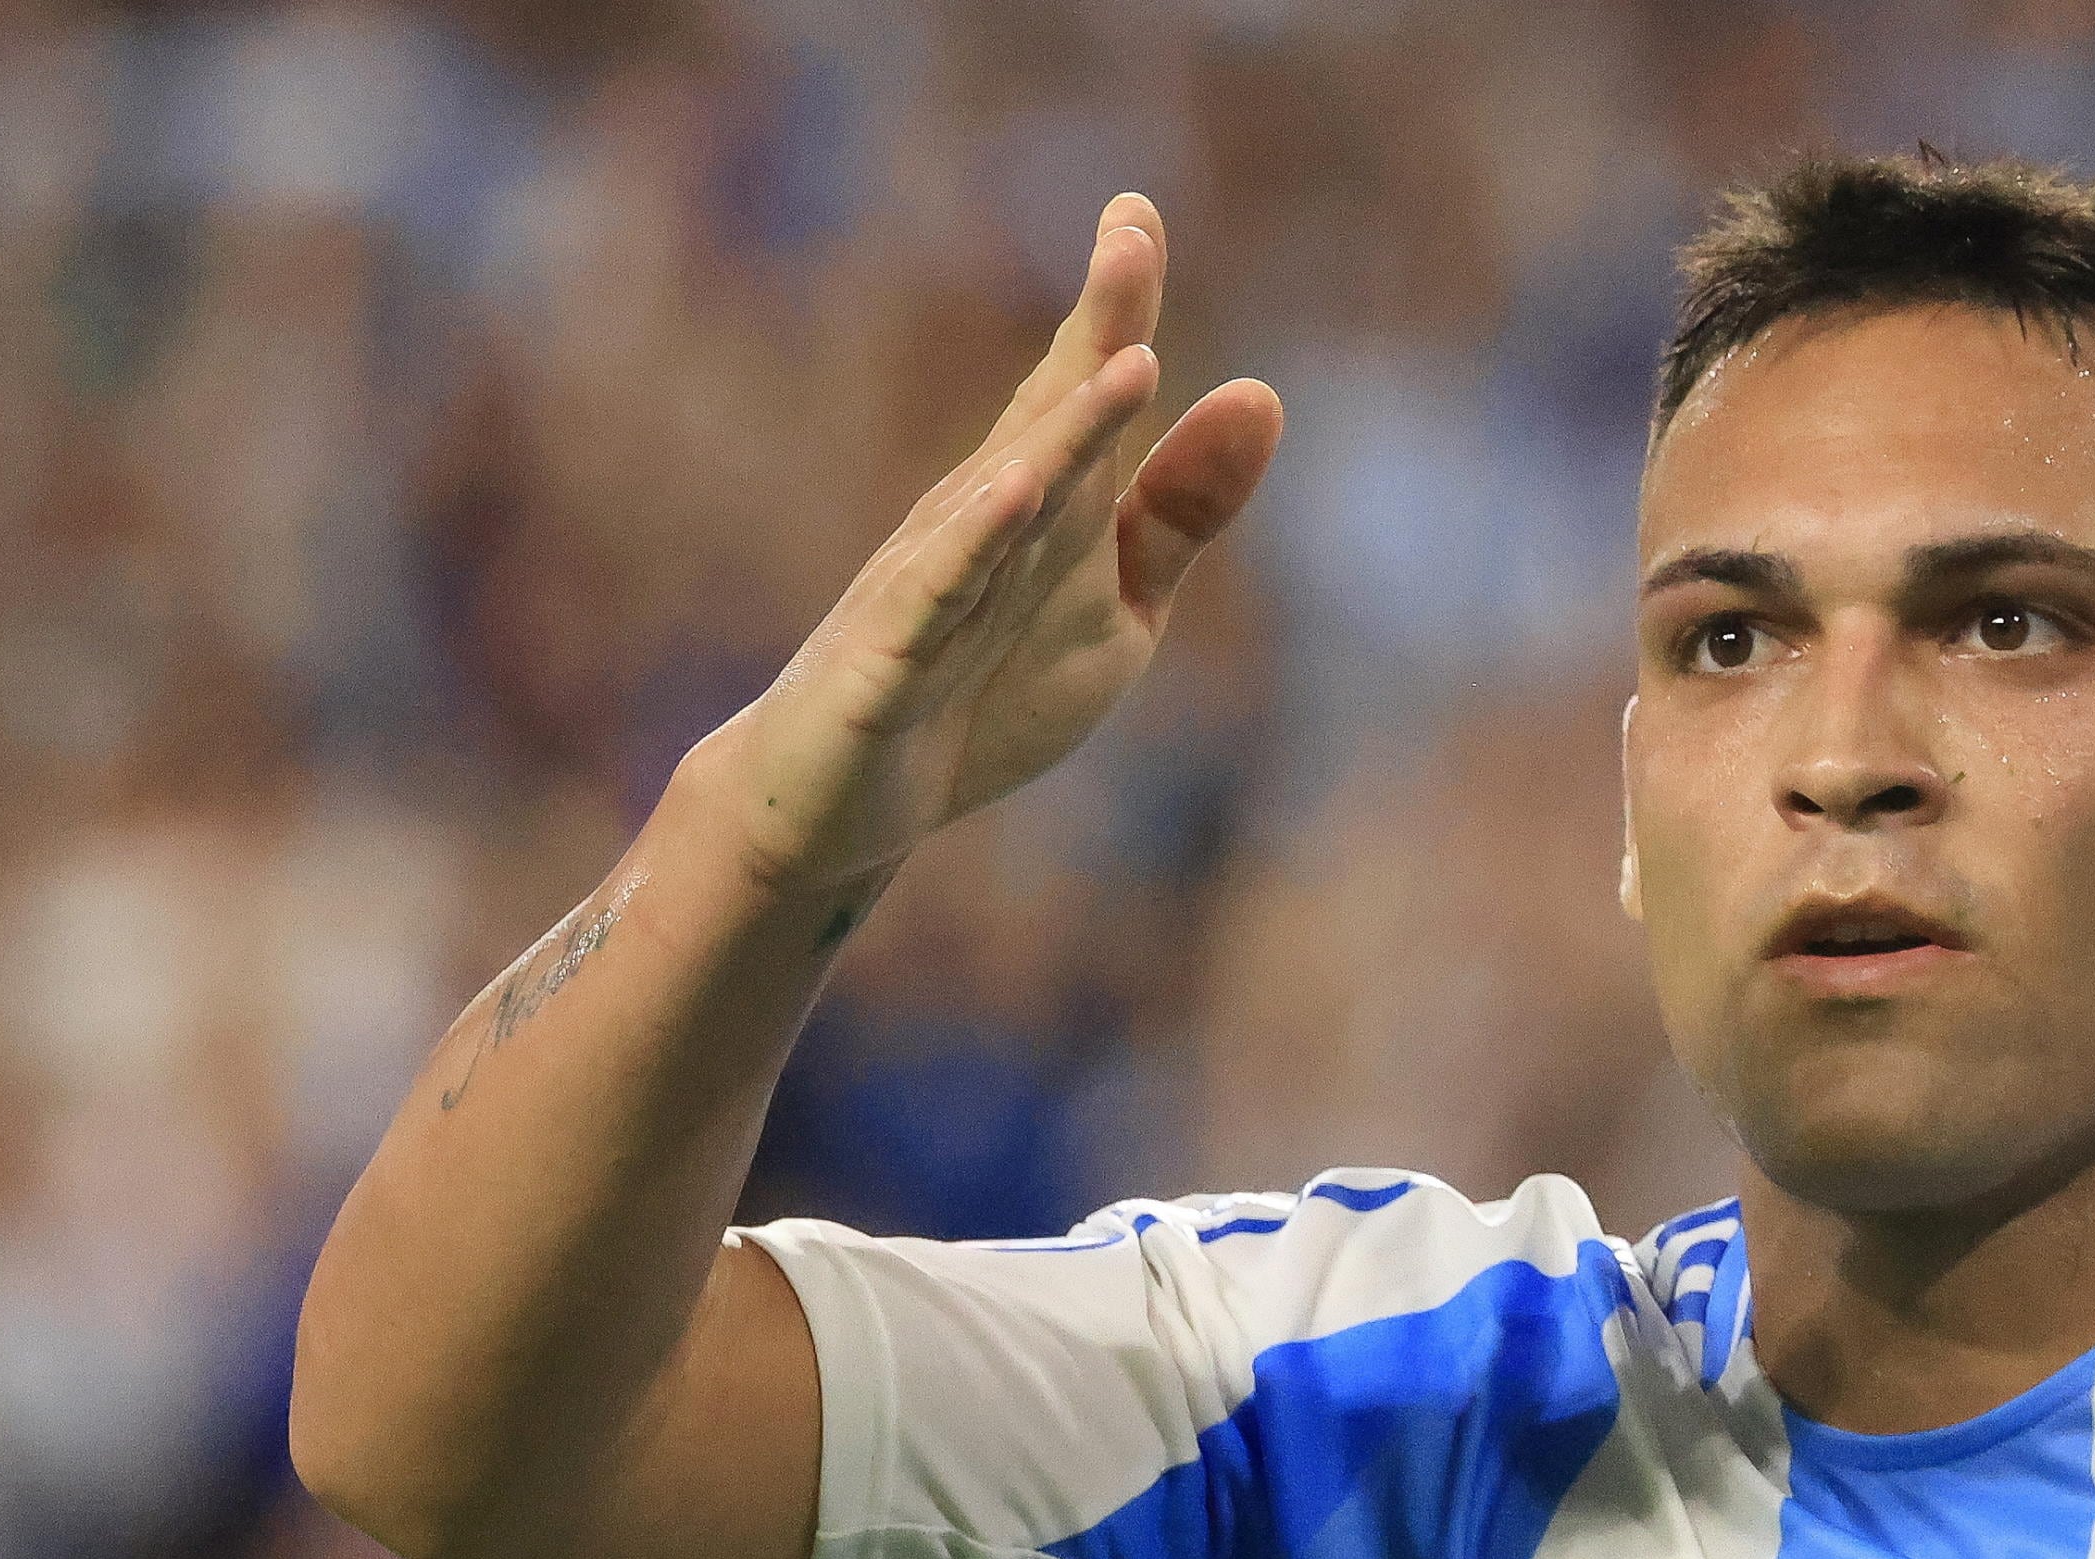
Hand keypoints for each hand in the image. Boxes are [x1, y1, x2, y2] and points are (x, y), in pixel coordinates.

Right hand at [702, 195, 1281, 903]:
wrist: (831, 811)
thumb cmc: (972, 696)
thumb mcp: (1110, 610)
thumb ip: (1178, 514)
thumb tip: (1262, 394)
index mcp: (1035, 505)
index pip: (1079, 393)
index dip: (1116, 309)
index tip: (1139, 211)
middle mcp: (975, 522)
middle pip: (1045, 418)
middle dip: (1099, 330)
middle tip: (1135, 230)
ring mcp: (927, 589)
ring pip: (1004, 501)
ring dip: (1064, 431)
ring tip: (1131, 360)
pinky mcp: (886, 665)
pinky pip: (934, 599)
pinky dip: (974, 547)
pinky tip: (1017, 492)